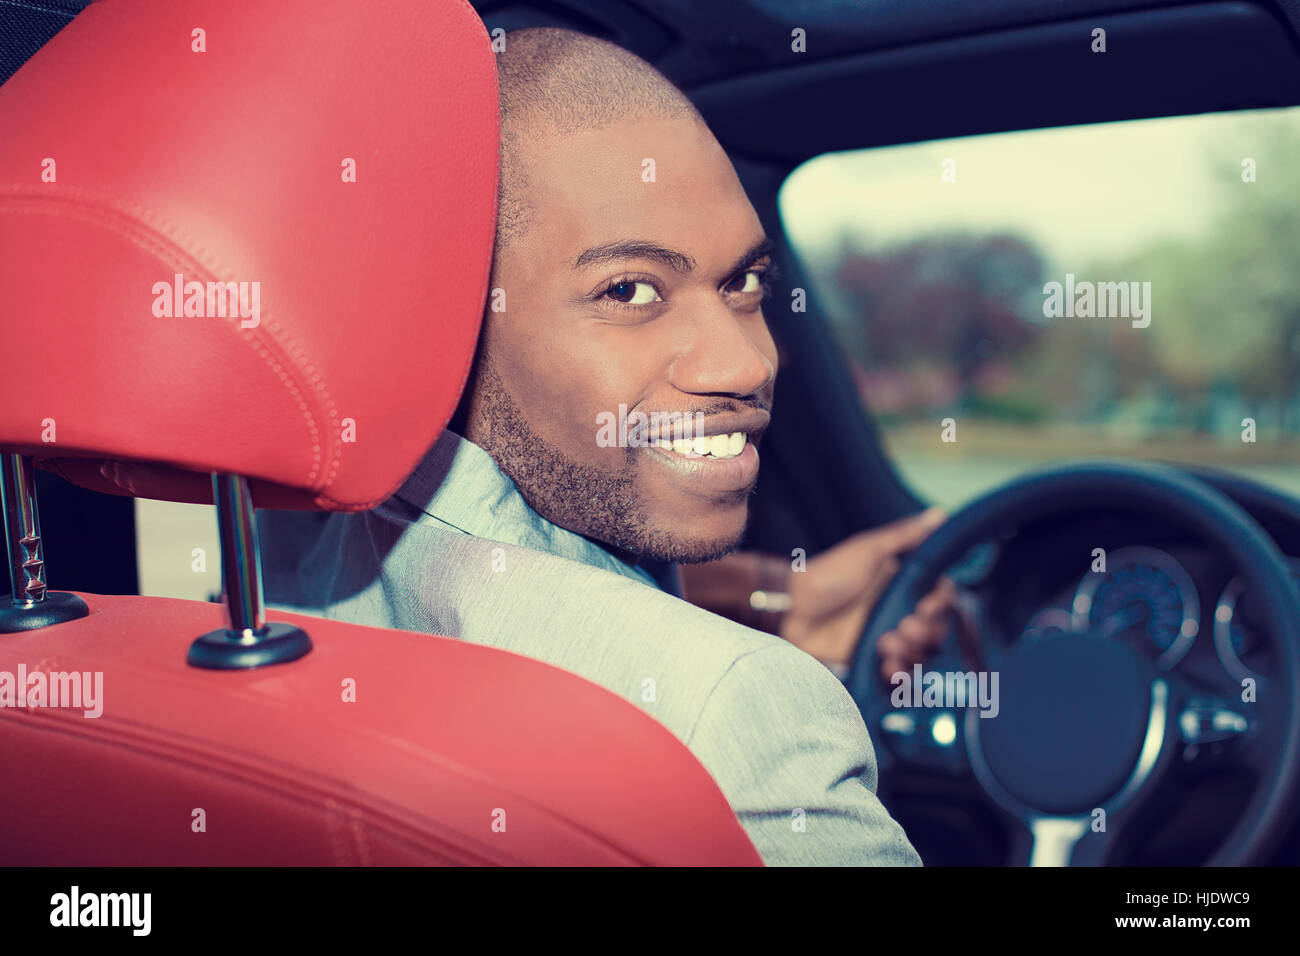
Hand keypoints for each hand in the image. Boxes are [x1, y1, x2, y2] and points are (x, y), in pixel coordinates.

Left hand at [779, 508, 953, 674]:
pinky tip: (887, 665)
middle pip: (935, 631)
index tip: (928, 606)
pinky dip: (897, 672)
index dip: (940, 605)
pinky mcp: (871, 661)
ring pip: (919, 654)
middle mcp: (899, 613)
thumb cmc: (830, 573)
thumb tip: (940, 514)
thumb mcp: (869, 549)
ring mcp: (886, 639)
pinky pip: (896, 673)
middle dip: (927, 632)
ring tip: (888, 644)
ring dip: (913, 652)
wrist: (792, 608)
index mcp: (903, 586)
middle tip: (907, 626)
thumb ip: (905, 535)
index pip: (940, 599)